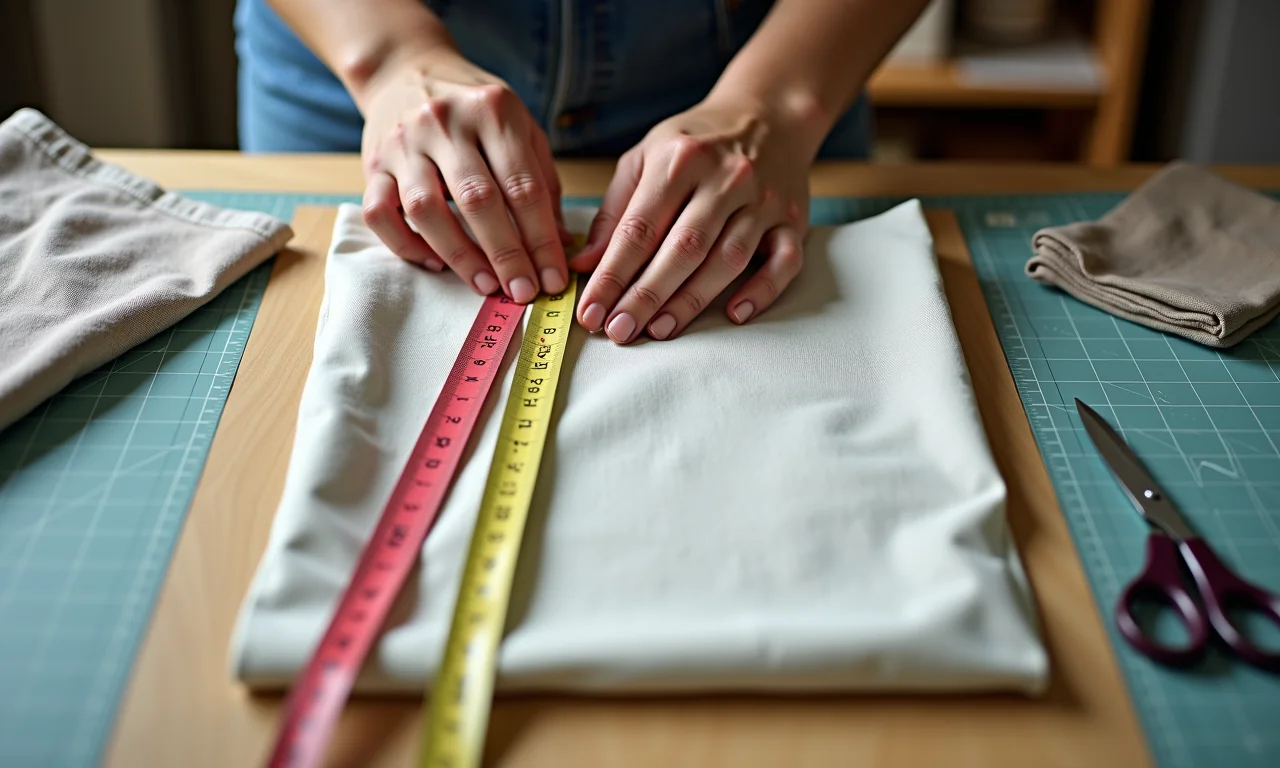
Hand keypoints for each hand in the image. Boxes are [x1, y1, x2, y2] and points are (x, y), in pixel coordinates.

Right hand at [358, 49, 571, 302]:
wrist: (406, 70)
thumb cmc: (476, 111)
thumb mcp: (520, 127)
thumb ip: (542, 182)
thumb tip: (560, 245)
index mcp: (493, 111)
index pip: (523, 186)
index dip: (540, 239)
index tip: (552, 278)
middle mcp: (445, 123)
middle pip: (478, 200)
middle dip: (505, 254)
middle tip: (522, 291)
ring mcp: (404, 143)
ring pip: (426, 210)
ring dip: (459, 255)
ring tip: (485, 284)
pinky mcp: (372, 163)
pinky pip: (380, 214)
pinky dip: (406, 246)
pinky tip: (434, 263)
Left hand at [569, 96, 811, 342]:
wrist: (769, 115)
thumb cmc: (697, 142)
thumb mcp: (646, 158)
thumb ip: (614, 211)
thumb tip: (585, 264)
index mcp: (680, 159)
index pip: (639, 227)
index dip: (612, 274)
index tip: (591, 310)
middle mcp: (725, 178)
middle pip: (683, 248)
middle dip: (646, 295)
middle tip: (619, 331)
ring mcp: (763, 200)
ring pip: (728, 260)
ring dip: (691, 301)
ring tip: (658, 329)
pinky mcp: (793, 220)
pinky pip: (784, 262)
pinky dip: (761, 292)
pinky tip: (734, 315)